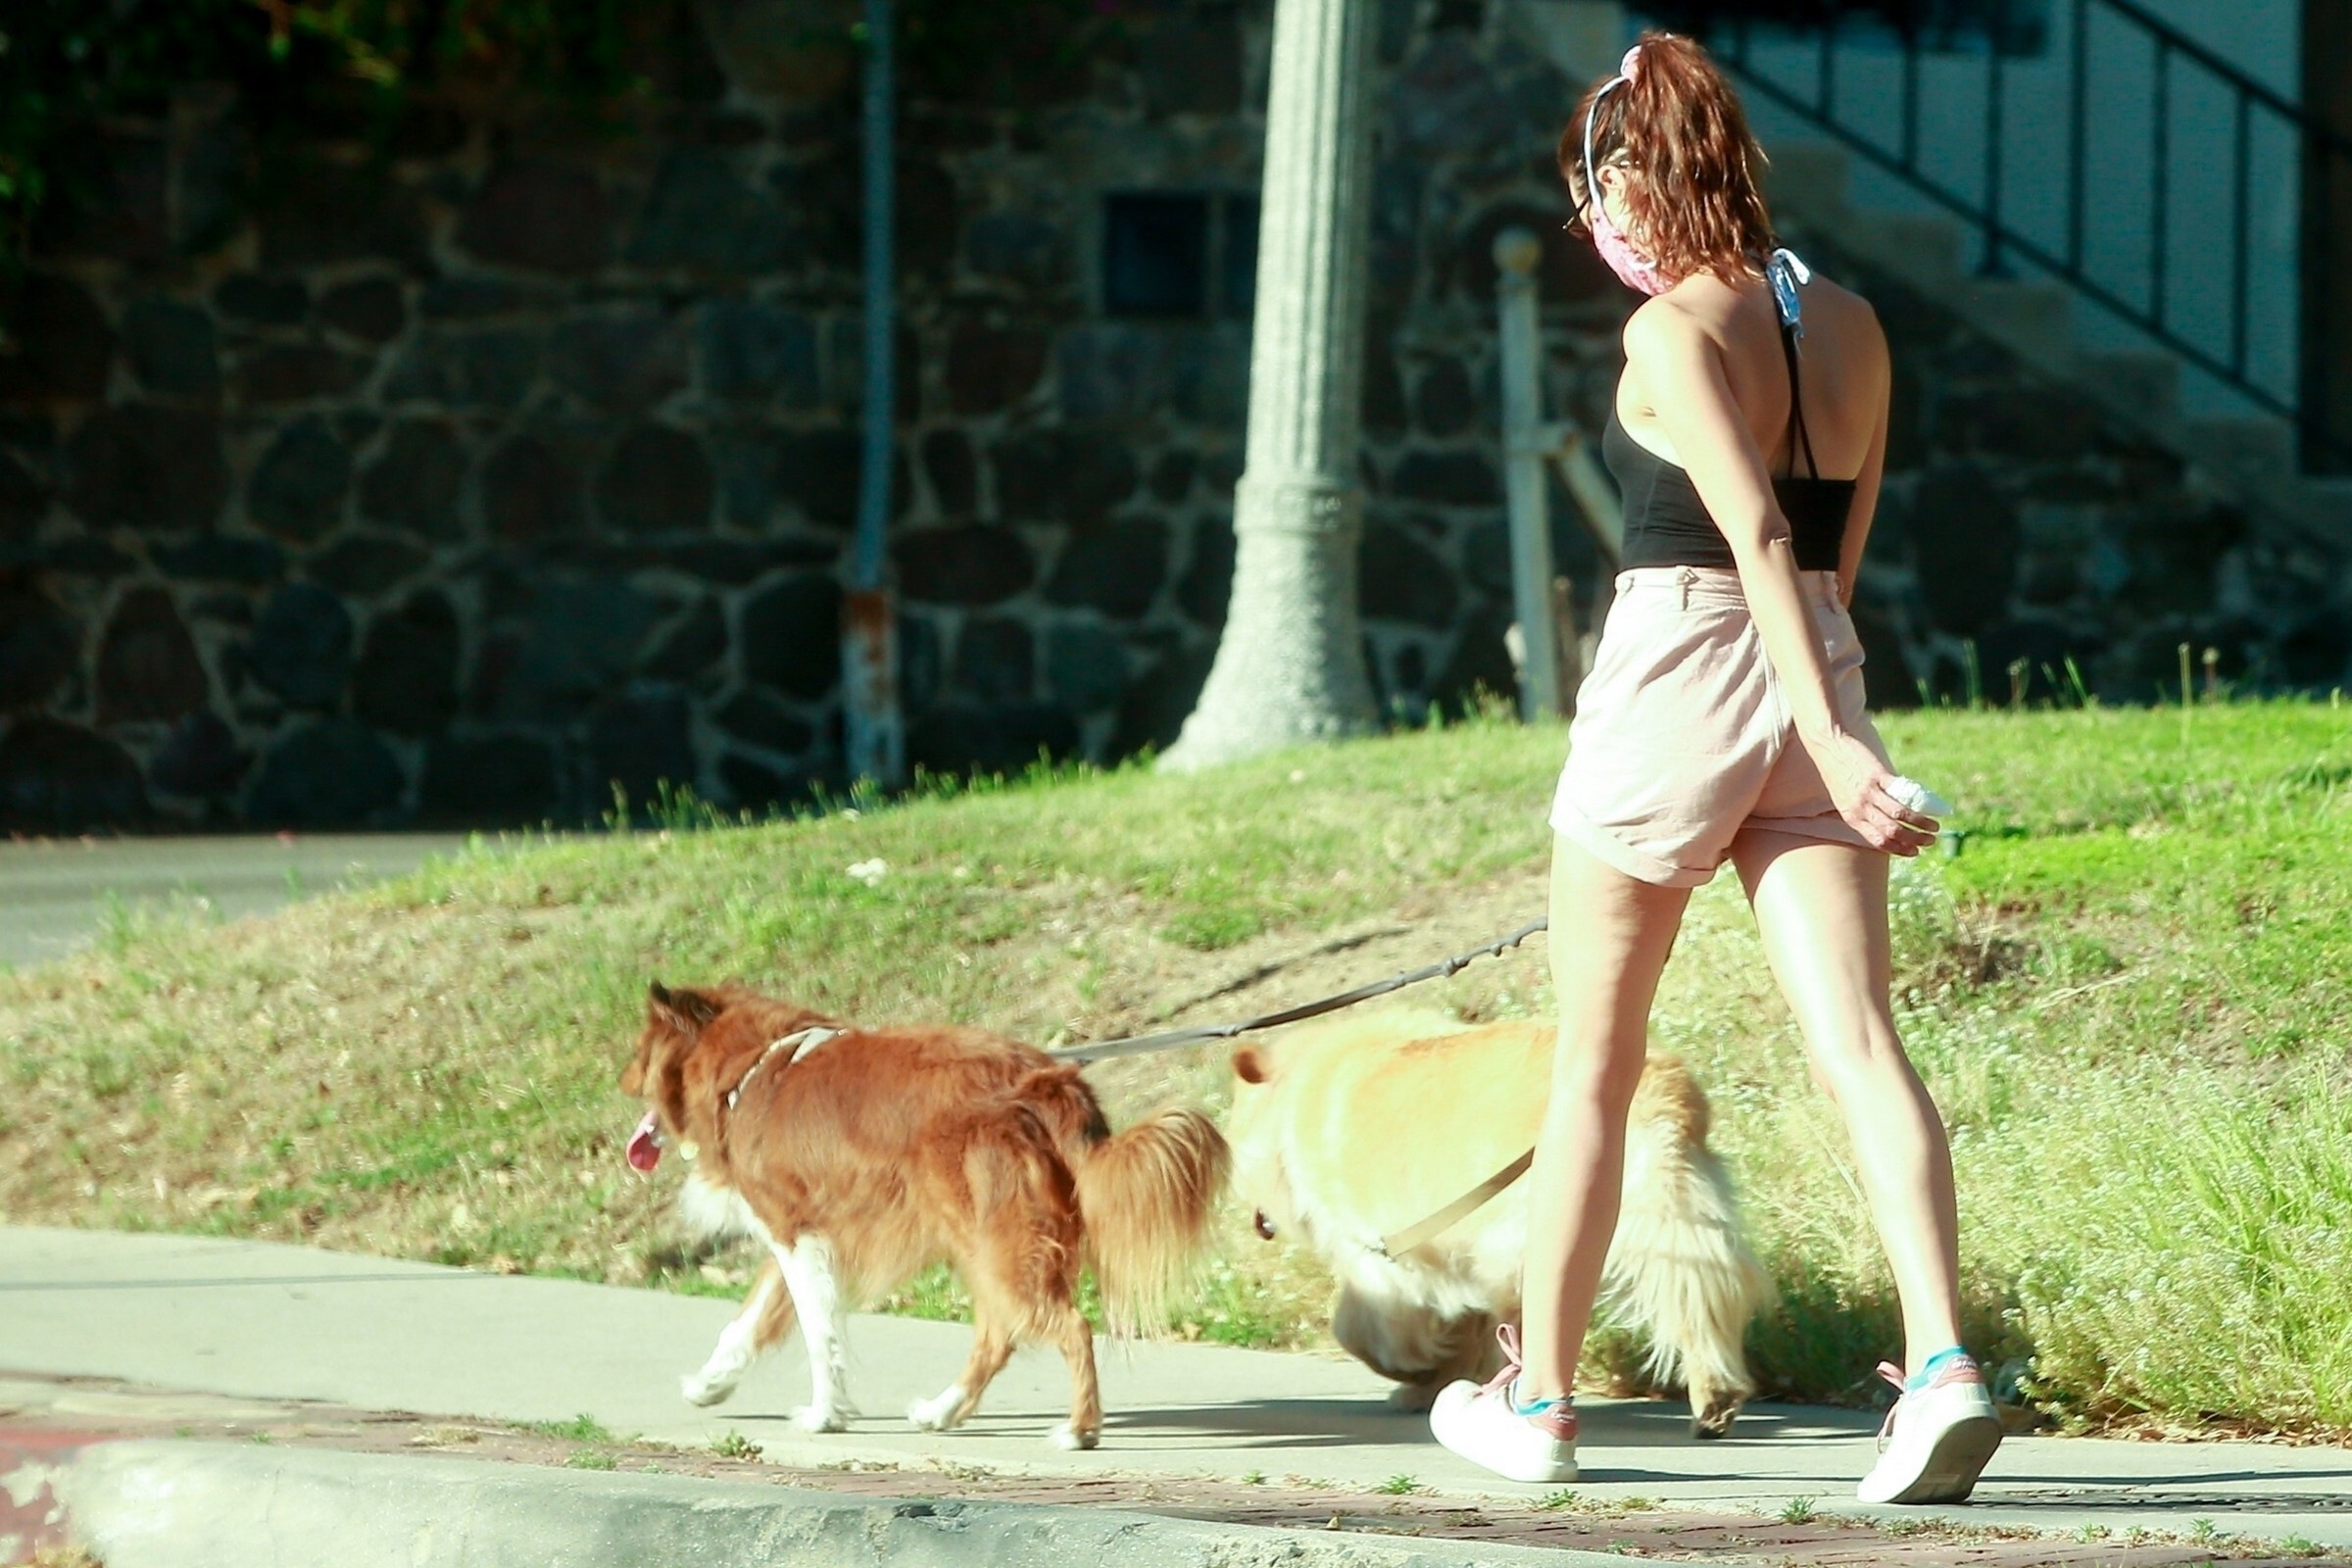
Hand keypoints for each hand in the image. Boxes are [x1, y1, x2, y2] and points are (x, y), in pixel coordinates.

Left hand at [1817, 731, 1937, 855]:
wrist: (1828, 744)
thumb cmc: (1837, 771)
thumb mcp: (1844, 798)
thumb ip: (1862, 810)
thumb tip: (1888, 818)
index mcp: (1851, 817)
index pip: (1878, 841)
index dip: (1899, 850)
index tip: (1915, 852)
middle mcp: (1859, 808)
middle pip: (1891, 832)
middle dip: (1914, 841)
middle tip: (1930, 841)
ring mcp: (1868, 792)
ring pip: (1898, 815)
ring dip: (1920, 825)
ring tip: (1935, 827)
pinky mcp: (1877, 775)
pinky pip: (1900, 793)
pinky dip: (1916, 804)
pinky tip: (1928, 808)